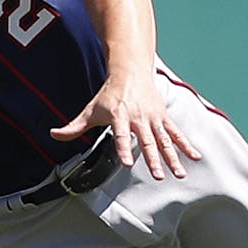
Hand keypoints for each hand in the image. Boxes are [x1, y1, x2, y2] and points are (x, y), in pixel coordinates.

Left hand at [51, 72, 201, 179]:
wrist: (131, 71)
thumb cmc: (109, 94)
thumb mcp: (90, 110)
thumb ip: (73, 126)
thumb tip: (53, 134)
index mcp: (120, 116)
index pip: (120, 135)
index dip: (123, 149)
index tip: (127, 163)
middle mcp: (139, 117)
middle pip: (147, 141)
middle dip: (154, 159)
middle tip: (159, 176)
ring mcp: (153, 118)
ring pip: (165, 140)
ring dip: (173, 157)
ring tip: (179, 173)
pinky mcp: (163, 117)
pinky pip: (176, 133)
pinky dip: (185, 145)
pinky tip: (194, 157)